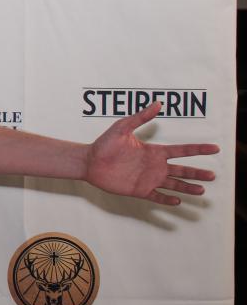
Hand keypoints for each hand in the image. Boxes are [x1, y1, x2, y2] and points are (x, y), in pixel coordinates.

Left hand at [84, 103, 218, 205]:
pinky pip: (156, 196)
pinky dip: (167, 199)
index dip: (198, 149)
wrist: (89, 161)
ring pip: (173, 184)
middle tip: (212, 176)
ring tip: (201, 190)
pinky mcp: (139, 190)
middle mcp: (154, 166)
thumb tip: (158, 103)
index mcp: (154, 151)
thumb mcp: (123, 127)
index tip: (214, 148)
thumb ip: (140, 117)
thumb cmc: (105, 144)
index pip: (181, 150)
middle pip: (182, 170)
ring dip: (187, 188)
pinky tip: (177, 201)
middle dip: (197, 173)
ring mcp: (148, 179)